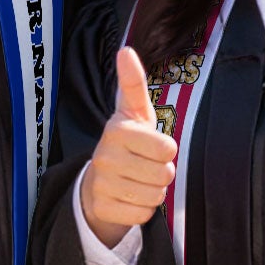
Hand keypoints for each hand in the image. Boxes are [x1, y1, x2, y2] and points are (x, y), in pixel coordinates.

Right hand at [79, 47, 176, 247]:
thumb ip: (133, 83)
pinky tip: (129, 198)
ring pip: (155, 196)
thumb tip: (126, 50)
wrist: (98, 182)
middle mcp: (105, 156)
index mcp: (117, 130)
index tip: (153, 145)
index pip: (167, 148)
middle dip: (162, 173)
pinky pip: (143, 215)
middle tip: (146, 166)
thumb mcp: (133, 112)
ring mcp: (101, 184)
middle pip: (164, 174)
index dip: (166, 150)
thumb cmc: (127, 143)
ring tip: (138, 181)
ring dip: (154, 191)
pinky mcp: (102, 208)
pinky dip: (142, 209)